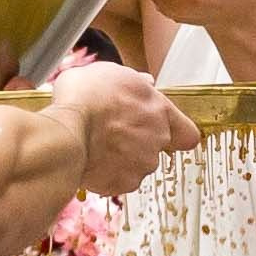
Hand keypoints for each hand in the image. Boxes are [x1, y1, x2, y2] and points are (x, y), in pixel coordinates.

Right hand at [45, 62, 198, 195]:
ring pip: (137, 165)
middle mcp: (158, 138)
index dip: (178, 134)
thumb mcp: (110, 72)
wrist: (67, 130)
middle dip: (138, 143)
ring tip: (96, 146)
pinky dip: (106, 175)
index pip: (188, 132)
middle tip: (112, 134)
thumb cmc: (85, 97)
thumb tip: (145, 82)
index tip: (165, 133)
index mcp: (159, 109)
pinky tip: (90, 160)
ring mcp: (143, 163)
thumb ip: (133, 80)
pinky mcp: (124, 183)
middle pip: (156, 147)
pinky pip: (118, 181)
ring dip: (121, 159)